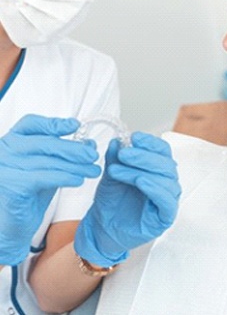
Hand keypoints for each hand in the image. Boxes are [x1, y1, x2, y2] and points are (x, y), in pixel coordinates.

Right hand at [0, 114, 99, 265]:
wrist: (12, 226)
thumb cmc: (29, 194)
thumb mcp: (48, 168)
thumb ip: (63, 155)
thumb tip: (89, 144)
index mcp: (12, 141)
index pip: (31, 123)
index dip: (54, 123)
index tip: (75, 125)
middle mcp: (4, 151)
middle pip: (44, 142)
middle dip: (73, 149)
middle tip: (93, 155)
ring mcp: (5, 167)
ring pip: (48, 161)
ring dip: (75, 165)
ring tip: (93, 170)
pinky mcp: (11, 185)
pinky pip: (43, 177)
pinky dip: (64, 177)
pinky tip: (79, 180)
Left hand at [74, 132, 180, 266]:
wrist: (102, 229)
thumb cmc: (111, 201)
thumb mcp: (111, 174)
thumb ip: (116, 158)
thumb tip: (118, 141)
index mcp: (157, 169)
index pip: (162, 151)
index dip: (150, 142)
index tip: (134, 137)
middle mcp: (166, 183)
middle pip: (165, 163)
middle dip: (143, 156)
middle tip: (124, 153)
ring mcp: (167, 200)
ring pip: (165, 179)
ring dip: (142, 170)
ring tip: (118, 170)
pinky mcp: (165, 217)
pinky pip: (166, 201)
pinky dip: (154, 189)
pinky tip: (140, 182)